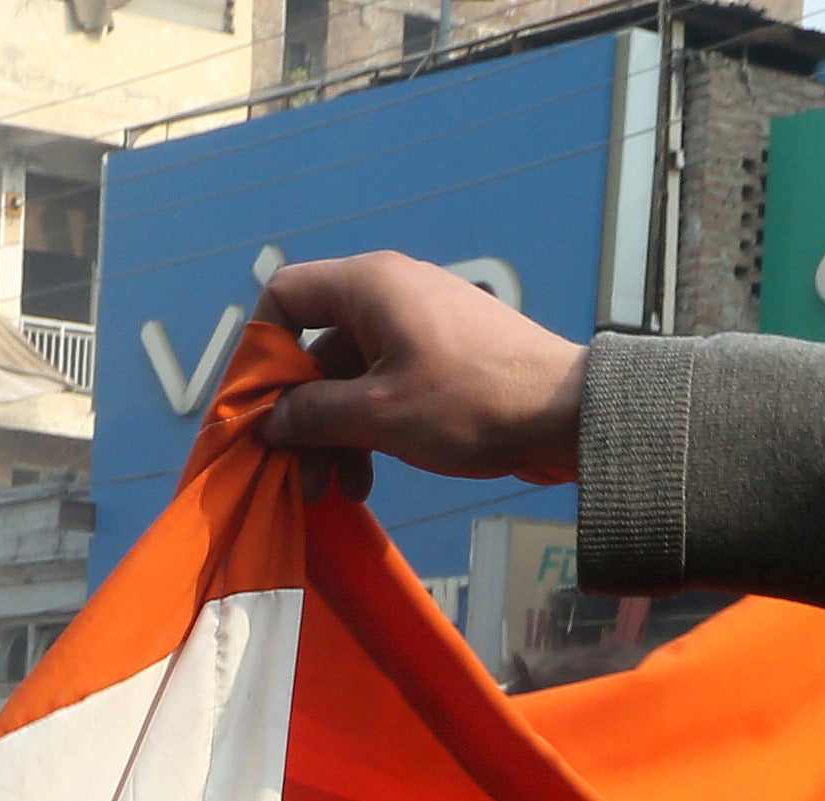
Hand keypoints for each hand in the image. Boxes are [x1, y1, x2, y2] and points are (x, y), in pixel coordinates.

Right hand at [256, 253, 586, 481]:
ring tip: (335, 490)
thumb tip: (269, 421)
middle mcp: (389, 294)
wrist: (566, 415)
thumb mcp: (378, 415)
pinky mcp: (440, 358)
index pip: (284, 295)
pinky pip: (383, 387)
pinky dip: (367, 430)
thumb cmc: (470, 403)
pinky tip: (367, 480)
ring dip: (334, 434)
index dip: (261, 351)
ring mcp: (417, 325)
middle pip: (315, 348)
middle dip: (300, 414)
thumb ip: (312, 415)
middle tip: (296, 475)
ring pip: (349, 377)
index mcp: (369, 286)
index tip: (258, 408)